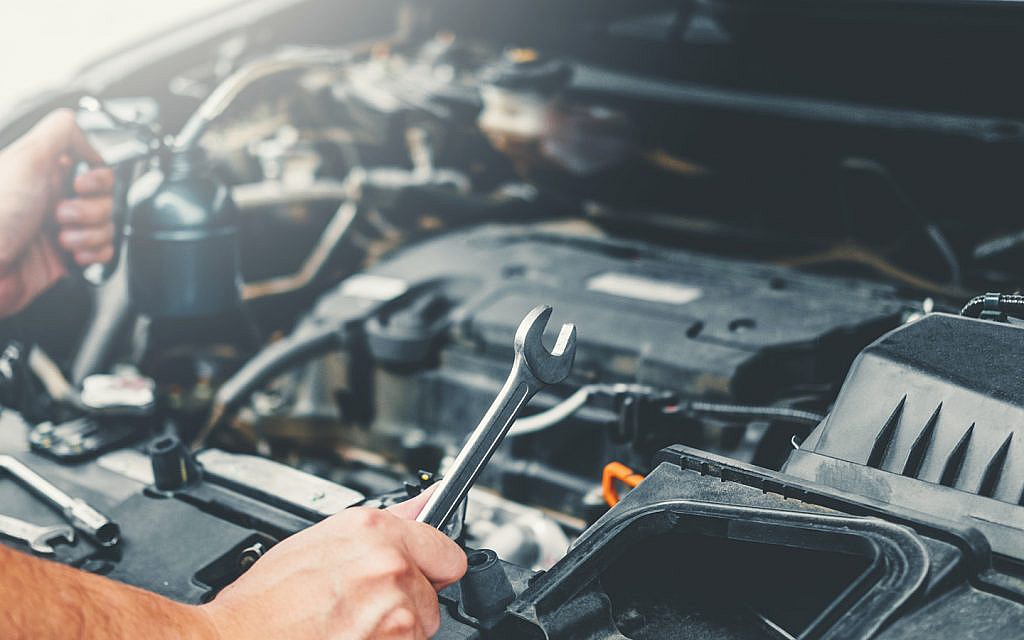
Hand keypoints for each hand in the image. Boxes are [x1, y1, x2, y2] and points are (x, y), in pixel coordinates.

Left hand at [0, 108, 114, 316]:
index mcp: (44, 173)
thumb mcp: (27, 158)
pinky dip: (93, 254)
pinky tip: (72, 254)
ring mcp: (63, 229)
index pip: (94, 167)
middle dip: (91, 210)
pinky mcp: (68, 257)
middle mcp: (54, 199)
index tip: (83, 184)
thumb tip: (89, 137)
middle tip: (60, 214)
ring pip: (107, 226)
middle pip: (106, 198)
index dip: (97, 177)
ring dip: (89, 234)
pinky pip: (102, 252)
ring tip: (60, 239)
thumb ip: (61, 132)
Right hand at [199, 490, 467, 639]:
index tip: (419, 574)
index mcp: (374, 531)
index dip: (430, 567)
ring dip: (395, 631)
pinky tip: (349, 639)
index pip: (448, 551)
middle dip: (408, 602)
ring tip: (349, 626)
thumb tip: (426, 504)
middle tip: (362, 606)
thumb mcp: (320, 542)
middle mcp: (390, 566)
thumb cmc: (264, 601)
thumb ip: (385, 524)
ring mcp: (394, 611)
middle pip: (433, 594)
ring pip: (420, 627)